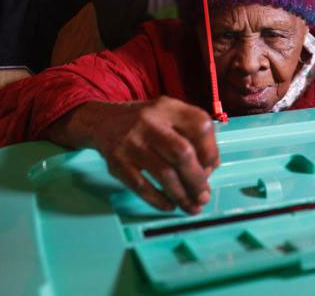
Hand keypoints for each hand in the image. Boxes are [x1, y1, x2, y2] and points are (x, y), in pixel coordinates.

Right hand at [47, 97, 218, 213]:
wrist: (102, 121)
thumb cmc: (146, 122)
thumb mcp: (169, 114)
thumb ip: (191, 134)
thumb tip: (209, 169)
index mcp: (168, 108)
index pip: (200, 126)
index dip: (211, 151)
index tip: (211, 168)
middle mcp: (150, 122)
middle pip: (182, 153)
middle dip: (197, 180)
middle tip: (204, 197)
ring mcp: (132, 142)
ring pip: (164, 174)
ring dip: (182, 195)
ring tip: (192, 206)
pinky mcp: (117, 162)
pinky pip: (141, 186)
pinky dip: (159, 200)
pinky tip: (169, 206)